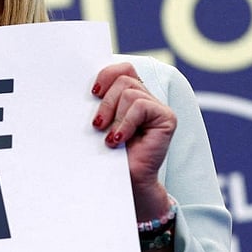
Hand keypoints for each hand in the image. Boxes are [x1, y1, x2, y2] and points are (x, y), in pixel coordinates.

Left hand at [91, 62, 175, 221]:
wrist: (125, 183)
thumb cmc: (109, 155)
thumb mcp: (101, 123)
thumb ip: (99, 102)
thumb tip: (84, 86)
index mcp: (130, 95)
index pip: (123, 68)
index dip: (107, 74)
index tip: (92, 93)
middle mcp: (146, 97)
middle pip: (124, 78)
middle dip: (105, 102)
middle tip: (97, 125)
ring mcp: (158, 107)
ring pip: (130, 92)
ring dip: (114, 116)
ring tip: (110, 138)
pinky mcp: (166, 118)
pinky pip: (141, 106)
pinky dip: (125, 123)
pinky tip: (119, 140)